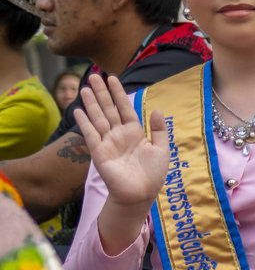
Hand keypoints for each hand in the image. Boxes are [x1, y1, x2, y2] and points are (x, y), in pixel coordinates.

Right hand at [74, 74, 164, 210]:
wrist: (141, 194)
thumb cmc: (153, 174)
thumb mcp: (161, 149)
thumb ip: (159, 129)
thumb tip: (158, 109)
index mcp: (135, 133)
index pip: (125, 108)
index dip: (119, 93)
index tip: (112, 78)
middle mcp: (119, 135)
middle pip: (109, 109)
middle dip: (101, 93)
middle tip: (93, 75)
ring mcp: (108, 142)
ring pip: (98, 118)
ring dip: (91, 103)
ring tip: (85, 87)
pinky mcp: (99, 152)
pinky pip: (90, 134)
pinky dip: (84, 122)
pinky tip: (78, 109)